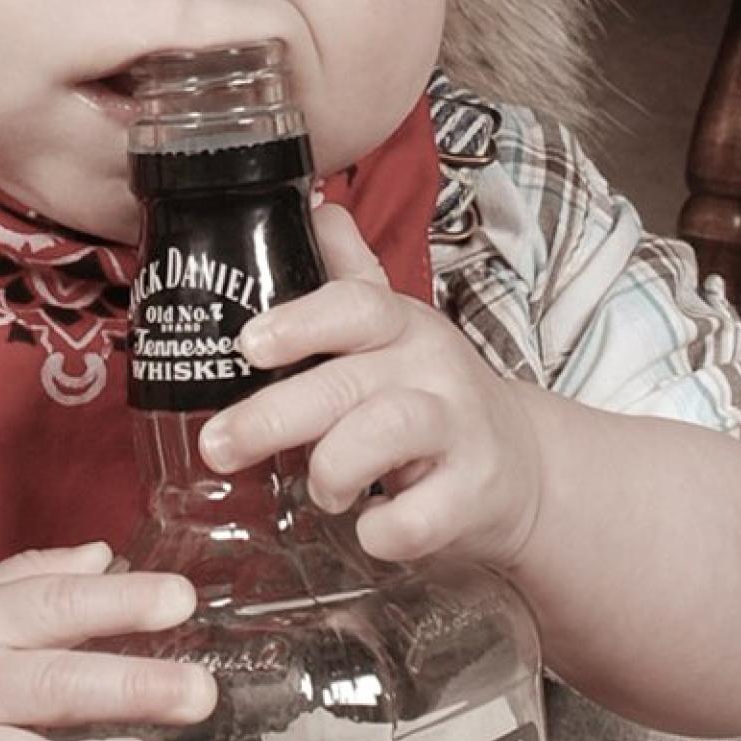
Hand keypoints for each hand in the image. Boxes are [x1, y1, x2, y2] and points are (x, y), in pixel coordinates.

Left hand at [201, 202, 552, 566]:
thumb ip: (350, 280)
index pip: (354, 306)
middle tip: (218, 445)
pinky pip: (418, 518)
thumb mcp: (394, 336)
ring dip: (333, 469)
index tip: (247, 344)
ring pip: (385, 434)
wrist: (522, 467)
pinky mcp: (475, 495)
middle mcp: (432, 369)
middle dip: (273, 415)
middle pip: (347, 382)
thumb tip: (315, 210)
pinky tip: (372, 528)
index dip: (299, 322)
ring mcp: (458, 431)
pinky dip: (383, 531)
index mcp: (401, 327)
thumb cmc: (432, 398)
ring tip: (323, 492)